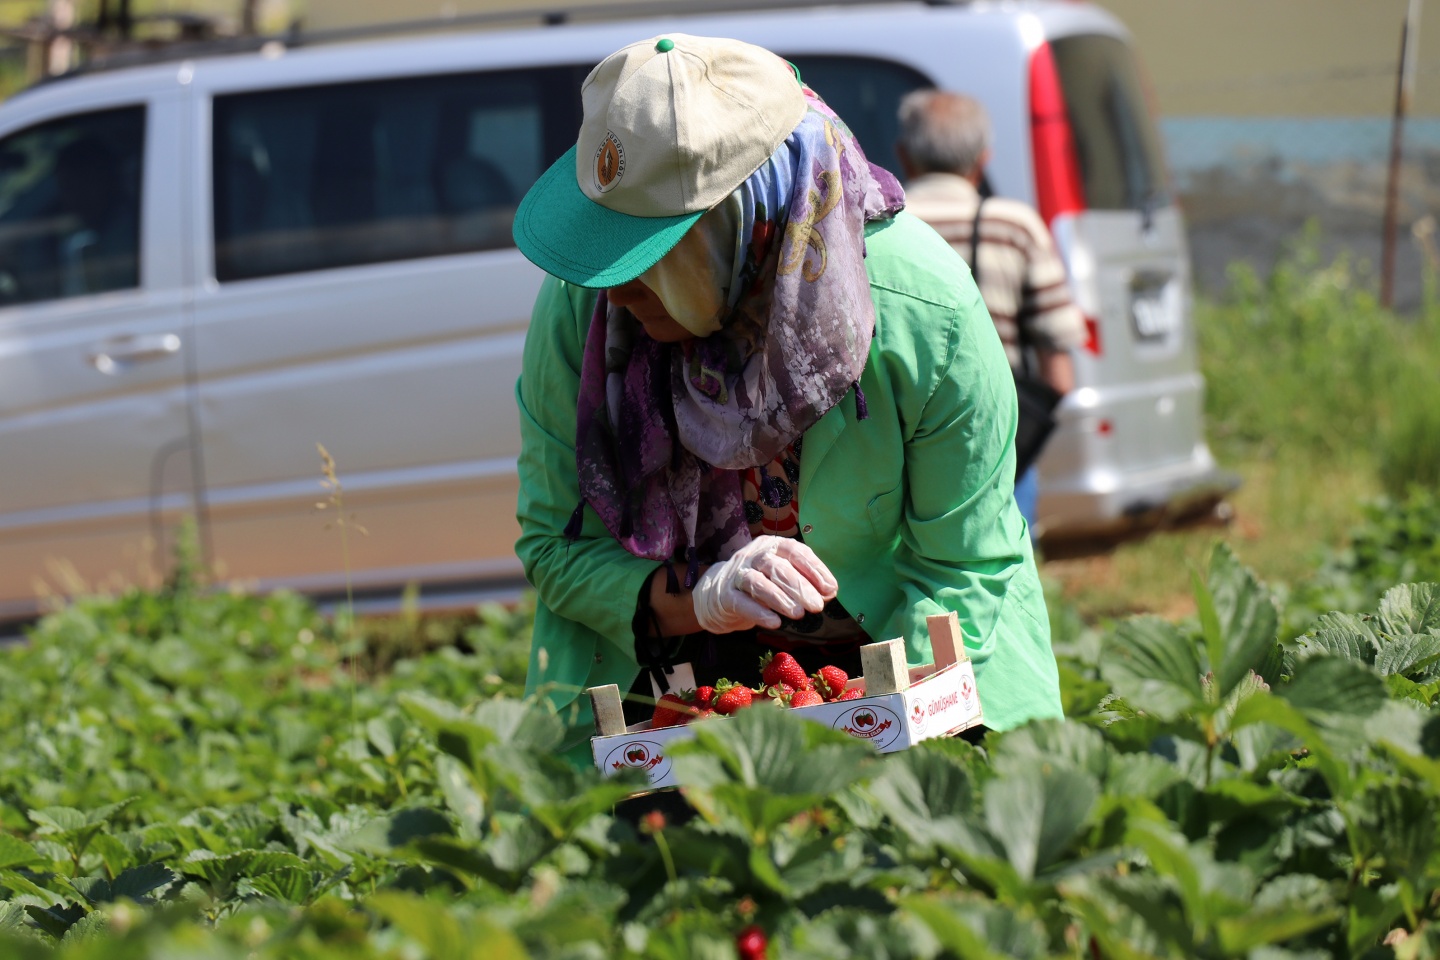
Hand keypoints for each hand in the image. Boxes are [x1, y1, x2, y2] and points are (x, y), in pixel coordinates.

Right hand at [692, 536, 837, 632]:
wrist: (719, 594)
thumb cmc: (760, 584)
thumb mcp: (783, 578)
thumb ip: (806, 582)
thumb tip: (829, 592)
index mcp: (772, 546)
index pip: (794, 551)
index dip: (814, 569)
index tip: (830, 588)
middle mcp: (754, 555)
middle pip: (777, 566)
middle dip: (800, 586)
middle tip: (816, 606)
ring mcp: (737, 574)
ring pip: (758, 582)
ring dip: (780, 598)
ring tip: (798, 614)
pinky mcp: (725, 595)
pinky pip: (741, 602)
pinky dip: (759, 612)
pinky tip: (774, 622)